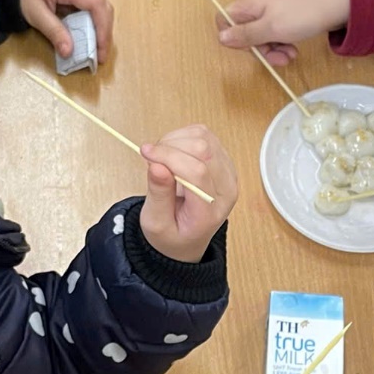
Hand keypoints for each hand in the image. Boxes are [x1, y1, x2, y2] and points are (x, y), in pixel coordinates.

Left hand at [19, 0, 114, 62]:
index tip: (100, 51)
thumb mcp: (35, 14)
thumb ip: (53, 32)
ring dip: (100, 28)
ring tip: (95, 49)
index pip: (96, 5)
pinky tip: (86, 36)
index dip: (103, 29)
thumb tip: (69, 52)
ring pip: (99, 7)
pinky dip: (92, 23)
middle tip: (100, 55)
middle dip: (105, 32)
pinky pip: (90, 6)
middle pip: (103, 6)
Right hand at [139, 125, 236, 262]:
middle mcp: (226, 188)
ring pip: (204, 137)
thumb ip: (159, 194)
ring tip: (161, 159)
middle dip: (170, 147)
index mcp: (211, 210)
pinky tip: (172, 154)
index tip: (146, 152)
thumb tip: (156, 164)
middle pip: (203, 149)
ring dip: (176, 140)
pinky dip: (182, 137)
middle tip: (151, 158)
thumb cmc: (172, 235)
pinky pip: (204, 134)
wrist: (186, 239)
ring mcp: (228, 172)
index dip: (168, 156)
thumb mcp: (156, 223)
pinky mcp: (222, 159)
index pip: (197, 172)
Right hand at [218, 0, 350, 66]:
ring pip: (262, 29)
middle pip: (246, 27)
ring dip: (273, 46)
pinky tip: (294, 47)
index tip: (249, 49)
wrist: (341, 2)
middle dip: (260, 47)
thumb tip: (220, 38)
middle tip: (278, 59)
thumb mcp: (272, 29)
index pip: (226, 17)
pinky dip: (282, 38)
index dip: (232, 37)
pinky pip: (276, 25)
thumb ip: (245, 35)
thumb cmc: (304, 14)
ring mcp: (275, 0)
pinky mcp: (288, 6)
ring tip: (291, 56)